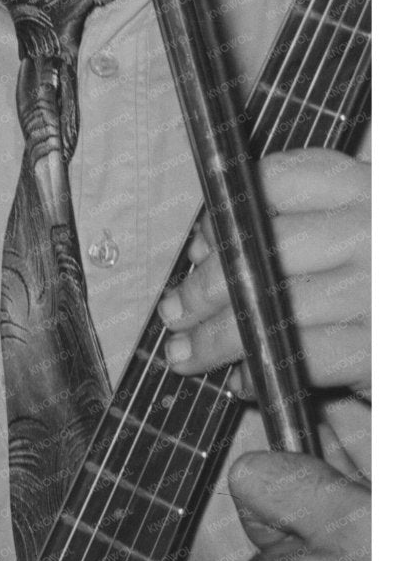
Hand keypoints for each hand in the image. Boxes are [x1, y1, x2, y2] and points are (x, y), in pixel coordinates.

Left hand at [159, 149, 368, 393]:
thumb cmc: (385, 277)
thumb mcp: (360, 234)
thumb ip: (300, 225)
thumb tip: (209, 249)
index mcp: (368, 190)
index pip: (276, 182)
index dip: (226, 215)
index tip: (200, 244)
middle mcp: (373, 230)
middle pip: (256, 248)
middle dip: (204, 287)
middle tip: (175, 310)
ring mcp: (378, 288)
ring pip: (266, 305)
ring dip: (214, 337)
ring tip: (186, 353)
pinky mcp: (378, 346)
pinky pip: (295, 353)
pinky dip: (259, 368)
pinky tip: (243, 379)